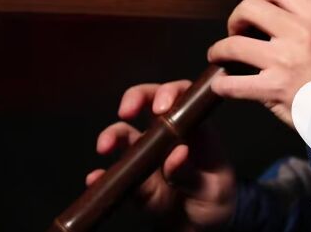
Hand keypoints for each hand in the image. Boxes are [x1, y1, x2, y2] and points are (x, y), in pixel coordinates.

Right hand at [88, 80, 235, 230]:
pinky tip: (96, 178)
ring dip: (111, 135)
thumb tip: (178, 153)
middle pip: (147, 101)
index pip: (182, 96)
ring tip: (104, 147)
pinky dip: (101, 173)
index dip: (169, 93)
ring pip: (124, 132)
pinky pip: (114, 171)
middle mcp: (167, 134)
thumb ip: (193, 174)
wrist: (198, 227)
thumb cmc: (213, 201)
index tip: (160, 107)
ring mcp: (146, 152)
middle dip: (134, 99)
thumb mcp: (213, 190)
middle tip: (125, 112)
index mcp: (194, 129)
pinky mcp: (133, 175)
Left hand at [207, 0, 310, 127]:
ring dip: (219, 50)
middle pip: (248, 7)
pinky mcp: (274, 88)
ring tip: (219, 56)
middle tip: (236, 31)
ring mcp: (284, 60)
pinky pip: (232, 83)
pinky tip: (222, 85)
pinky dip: (222, 85)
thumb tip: (280, 18)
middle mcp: (299, 34)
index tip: (257, 11)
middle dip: (235, 18)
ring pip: (232, 44)